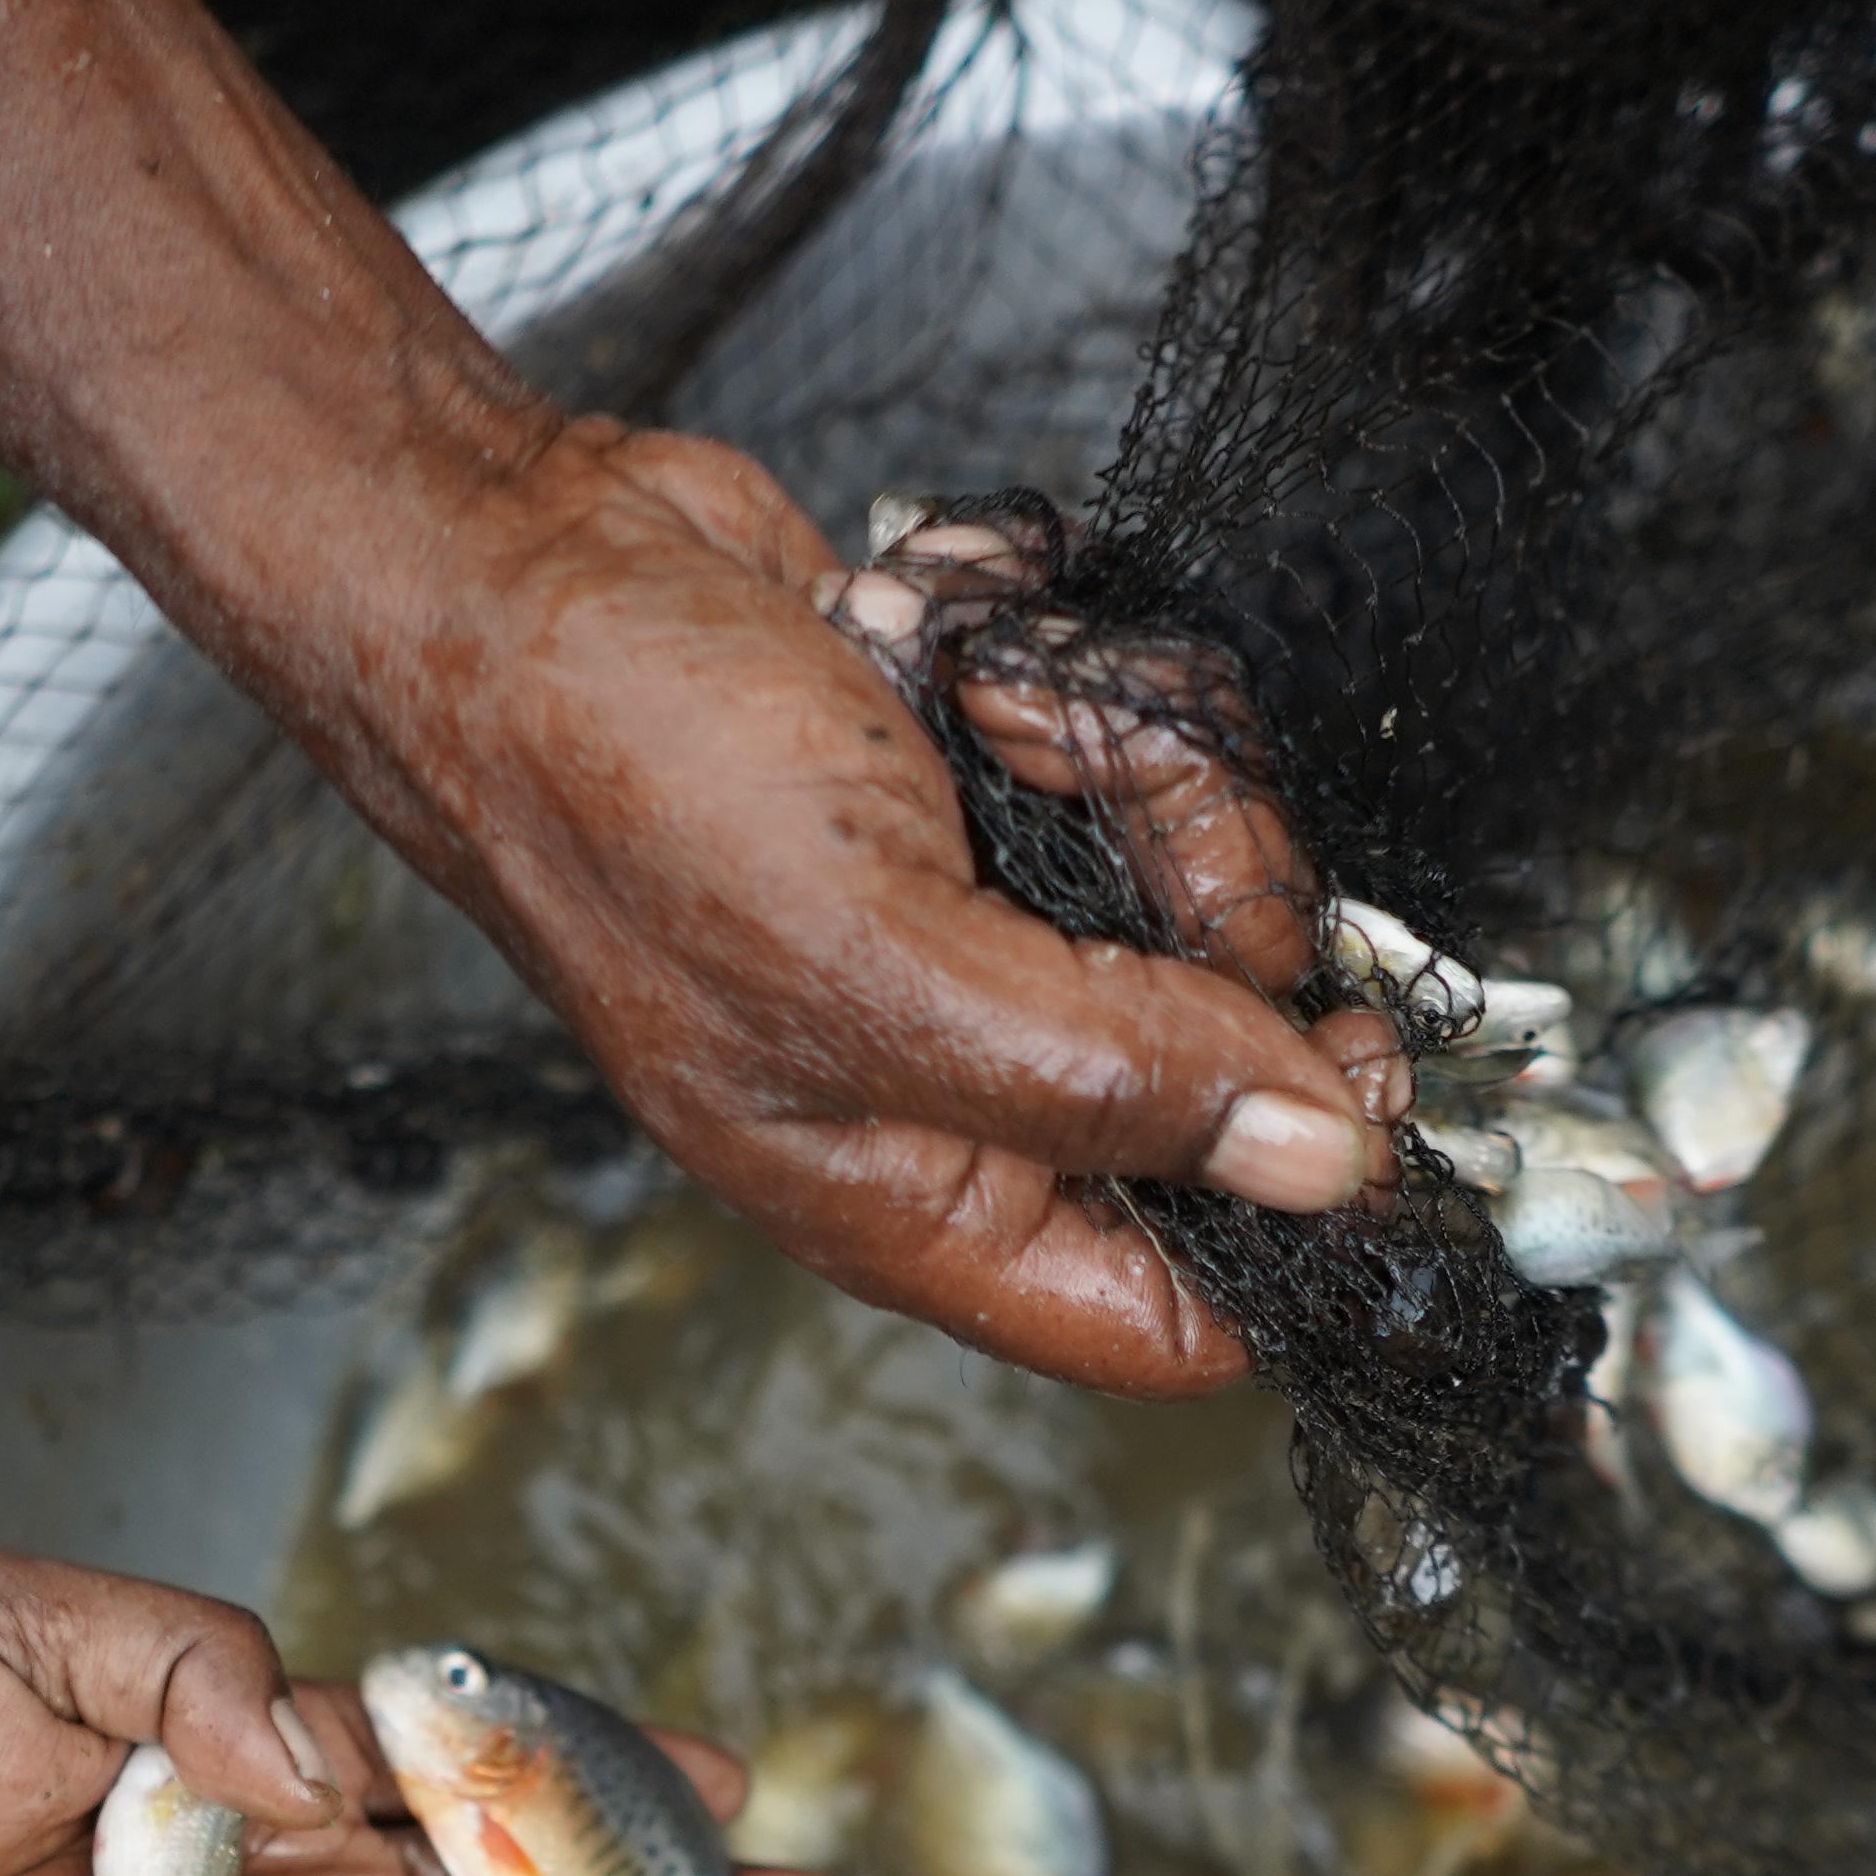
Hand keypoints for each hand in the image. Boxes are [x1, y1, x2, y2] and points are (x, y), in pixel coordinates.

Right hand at [286, 421, 1391, 1398]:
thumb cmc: (617, 785)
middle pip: (1236, 1066)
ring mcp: (987, 933)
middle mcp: (965, 1086)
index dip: (1297, 1215)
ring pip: (1211, 884)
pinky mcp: (998, 795)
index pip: (1183, 1312)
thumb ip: (1116, 1080)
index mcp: (920, 1198)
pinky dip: (1076, 686)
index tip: (1361, 1062)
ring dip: (1131, 767)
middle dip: (1210, 911)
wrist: (515, 564)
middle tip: (1123, 820)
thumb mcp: (881, 963)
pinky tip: (962, 663)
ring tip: (992, 713)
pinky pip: (1144, 759)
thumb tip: (1323, 1166)